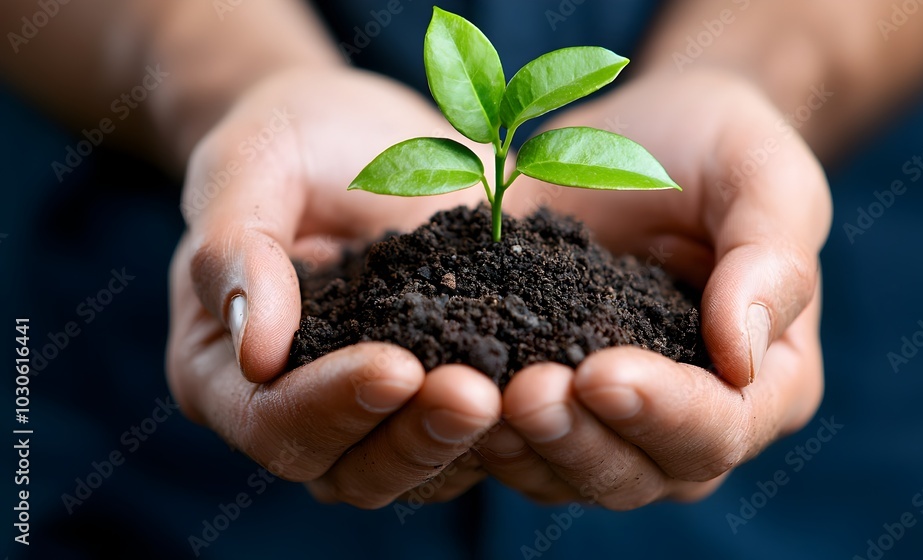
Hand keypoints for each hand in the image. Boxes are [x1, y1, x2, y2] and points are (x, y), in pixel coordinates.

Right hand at [166, 66, 500, 507]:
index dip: (331, 404)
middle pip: (347, 470)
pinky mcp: (433, 395)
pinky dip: (506, 426)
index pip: (271, 419)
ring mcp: (369, 412)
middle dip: (412, 438)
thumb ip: (234, 245)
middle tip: (475, 396)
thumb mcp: (250, 163)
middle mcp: (294, 409)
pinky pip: (467, 439)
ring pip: (414, 470)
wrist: (359, 136)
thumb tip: (257, 351)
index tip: (395, 367)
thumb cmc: (290, 142)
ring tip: (521, 395)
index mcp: (222, 369)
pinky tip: (548, 384)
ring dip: (465, 443)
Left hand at [477, 68, 830, 507]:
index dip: (663, 412)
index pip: (722, 428)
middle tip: (524, 393)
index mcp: (768, 380)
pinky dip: (480, 429)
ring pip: (570, 473)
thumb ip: (770, 261)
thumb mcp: (764, 179)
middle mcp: (692, 417)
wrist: (648, 131)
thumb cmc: (722, 147)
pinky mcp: (549, 394)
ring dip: (523, 446)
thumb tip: (741, 359)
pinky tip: (442, 390)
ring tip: (473, 398)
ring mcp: (614, 416)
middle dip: (579, 439)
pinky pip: (517, 440)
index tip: (600, 372)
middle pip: (642, 473)